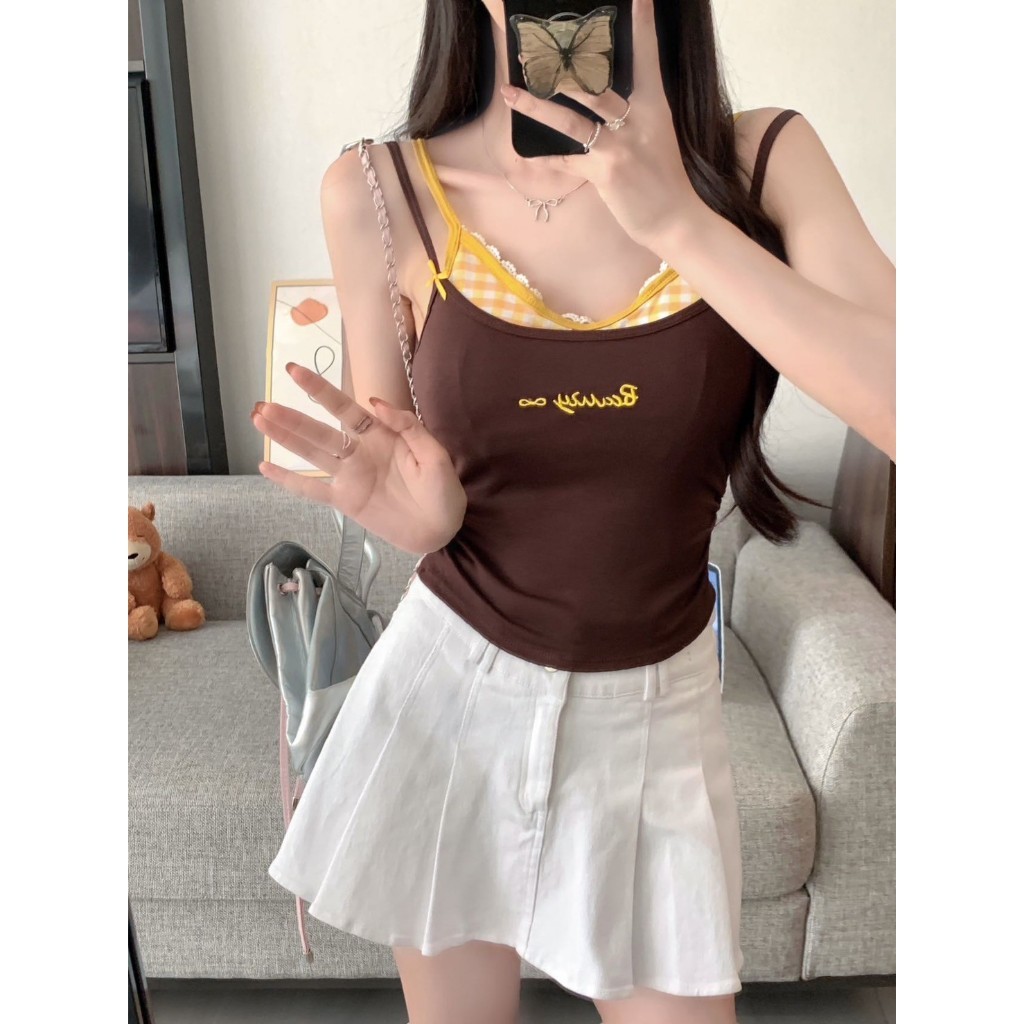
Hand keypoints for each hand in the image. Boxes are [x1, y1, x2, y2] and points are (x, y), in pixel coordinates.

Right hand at [251, 364, 466, 554]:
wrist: (443, 528)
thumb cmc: (443, 490)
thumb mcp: (434, 454)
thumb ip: (407, 427)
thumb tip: (374, 401)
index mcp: (380, 435)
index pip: (344, 407)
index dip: (319, 389)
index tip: (294, 371)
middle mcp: (359, 452)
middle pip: (319, 431)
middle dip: (291, 418)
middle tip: (262, 406)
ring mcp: (350, 477)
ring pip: (311, 454)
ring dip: (285, 439)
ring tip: (259, 421)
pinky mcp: (346, 501)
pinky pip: (313, 491)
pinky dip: (290, 481)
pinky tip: (266, 468)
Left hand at [500, 0, 704, 250]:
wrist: (674, 218)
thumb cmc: (663, 177)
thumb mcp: (655, 135)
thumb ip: (632, 113)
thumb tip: (597, 94)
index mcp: (653, 104)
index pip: (647, 56)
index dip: (641, 25)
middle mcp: (637, 119)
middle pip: (594, 83)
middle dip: (561, 68)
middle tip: (533, 52)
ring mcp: (619, 146)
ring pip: (570, 119)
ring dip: (536, 106)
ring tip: (511, 93)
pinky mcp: (605, 172)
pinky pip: (566, 160)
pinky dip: (546, 158)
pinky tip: (526, 155)